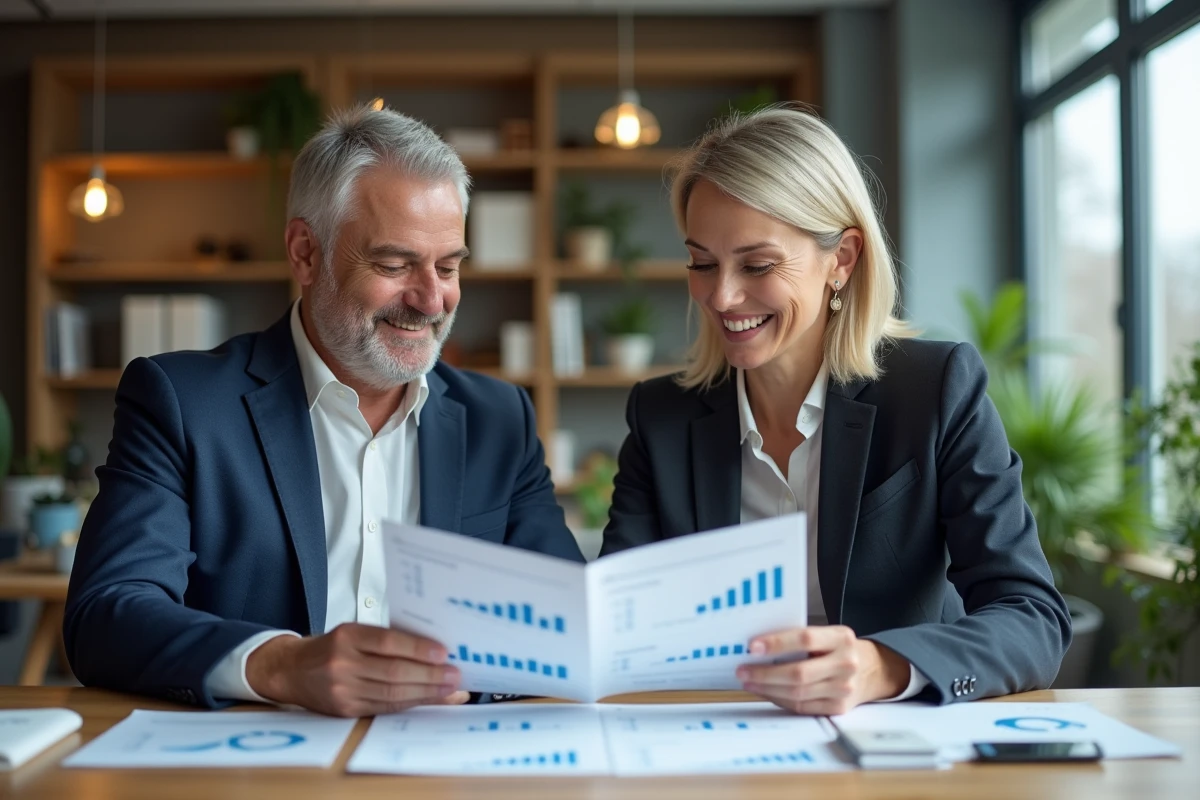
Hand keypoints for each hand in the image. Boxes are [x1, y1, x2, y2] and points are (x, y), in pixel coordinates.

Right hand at [246, 623, 469, 716]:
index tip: (443, 652)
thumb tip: (433, 649)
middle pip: (393, 672)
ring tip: (450, 690)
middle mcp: (342, 663)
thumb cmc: (331, 647)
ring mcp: (342, 690)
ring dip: (426, 693)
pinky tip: (429, 700)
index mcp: (347, 636)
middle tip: (455, 675)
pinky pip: (384, 708)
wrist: (290, 670)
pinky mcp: (344, 710)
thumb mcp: (353, 632)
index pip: (388, 642)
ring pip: (391, 694)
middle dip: (430, 676)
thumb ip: (387, 638)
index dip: (418, 649)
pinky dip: (410, 705)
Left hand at [736, 626, 909, 714]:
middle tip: (743, 670)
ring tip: (749, 682)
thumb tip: (759, 647)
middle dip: (765, 673)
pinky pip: (802, 706)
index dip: (777, 643)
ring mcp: (844, 689)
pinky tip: (767, 692)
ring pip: (797, 693)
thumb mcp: (828, 635)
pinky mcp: (838, 708)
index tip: (752, 646)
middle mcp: (846, 663)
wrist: (872, 671)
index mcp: (841, 638)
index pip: (805, 638)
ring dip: (768, 688)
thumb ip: (800, 639)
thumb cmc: (839, 649)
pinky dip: (780, 699)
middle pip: (799, 673)